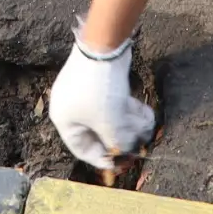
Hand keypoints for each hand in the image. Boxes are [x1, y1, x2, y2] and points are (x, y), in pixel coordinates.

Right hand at [48, 33, 155, 168]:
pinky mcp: (101, 82)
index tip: (121, 165)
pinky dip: (130, 109)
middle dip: (122, 139)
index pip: (82, 149)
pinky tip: (147, 115)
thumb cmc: (99, 90)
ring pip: (111, 117)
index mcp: (65, 120)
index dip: (103, 159)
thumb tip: (126, 150)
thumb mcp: (110, 123)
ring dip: (131, 124)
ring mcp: (87, 93)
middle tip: (140, 146)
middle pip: (99, 132)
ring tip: (147, 128)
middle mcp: (72, 108)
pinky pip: (115, 103)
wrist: (104, 48)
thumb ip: (117, 142)